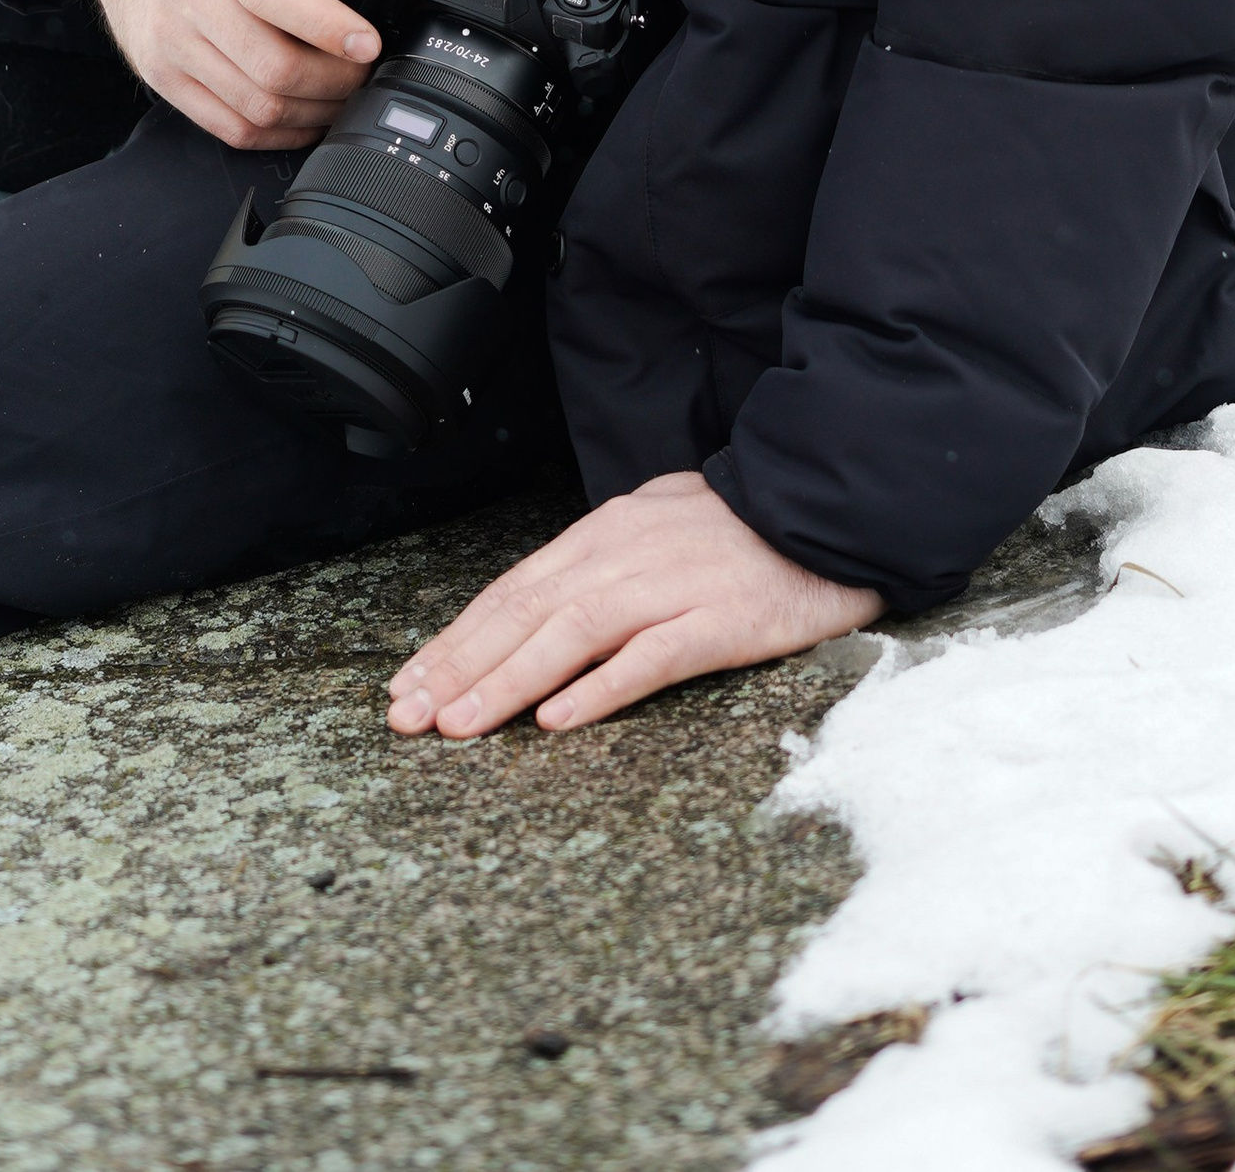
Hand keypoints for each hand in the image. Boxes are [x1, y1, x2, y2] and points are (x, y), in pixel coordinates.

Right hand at [45, 0, 441, 152]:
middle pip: (270, 63)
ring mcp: (171, 40)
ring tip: (345, 95)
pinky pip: (226, 125)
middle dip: (335, 80)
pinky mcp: (160, 74)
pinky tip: (305, 114)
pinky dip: (276, 131)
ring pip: (253, 102)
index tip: (368, 41)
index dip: (326, 26)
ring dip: (313, 111)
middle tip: (368, 73)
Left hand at [386, 470, 881, 736]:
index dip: (456, 637)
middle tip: (407, 716)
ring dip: (508, 682)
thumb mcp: (657, 526)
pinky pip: (650, 657)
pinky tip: (557, 720)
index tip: (409, 682)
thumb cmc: (743, 528)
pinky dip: (599, 689)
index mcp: (606, 533)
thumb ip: (603, 563)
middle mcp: (625, 554)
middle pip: (526, 611)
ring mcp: (671, 585)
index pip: (513, 589)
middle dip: (459, 666)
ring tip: (461, 725)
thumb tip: (543, 605)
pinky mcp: (718, 620)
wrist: (827, 509)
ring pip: (571, 634)